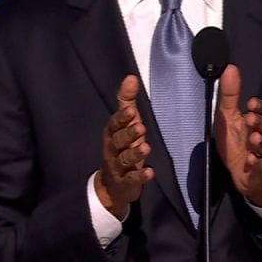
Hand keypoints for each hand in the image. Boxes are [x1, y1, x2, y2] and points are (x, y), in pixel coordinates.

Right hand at [96, 74, 153, 216]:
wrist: (113, 184)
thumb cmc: (122, 146)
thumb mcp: (125, 123)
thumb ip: (126, 101)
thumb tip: (131, 77)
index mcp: (112, 133)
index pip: (114, 124)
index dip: (121, 118)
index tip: (130, 111)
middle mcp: (112, 149)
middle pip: (118, 141)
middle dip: (128, 134)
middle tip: (140, 127)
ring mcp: (118, 166)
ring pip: (125, 159)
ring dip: (135, 153)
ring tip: (146, 147)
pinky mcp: (126, 182)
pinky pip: (132, 179)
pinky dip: (140, 176)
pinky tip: (150, 172)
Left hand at [215, 65, 261, 207]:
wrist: (242, 176)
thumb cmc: (235, 143)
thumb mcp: (228, 117)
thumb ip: (230, 94)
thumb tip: (230, 67)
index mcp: (257, 123)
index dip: (260, 108)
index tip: (251, 104)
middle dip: (261, 123)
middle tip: (251, 119)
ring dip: (260, 143)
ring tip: (253, 139)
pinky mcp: (261, 172)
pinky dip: (258, 164)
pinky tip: (251, 160)